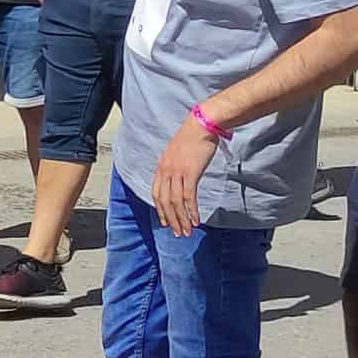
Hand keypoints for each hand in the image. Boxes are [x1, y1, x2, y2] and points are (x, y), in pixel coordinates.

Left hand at [151, 114, 219, 235]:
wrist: (202, 124)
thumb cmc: (193, 137)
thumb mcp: (178, 152)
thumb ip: (176, 165)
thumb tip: (181, 177)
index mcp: (162, 166)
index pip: (156, 193)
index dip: (160, 210)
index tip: (165, 222)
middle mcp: (166, 171)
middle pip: (164, 202)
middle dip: (171, 220)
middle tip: (178, 233)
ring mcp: (177, 172)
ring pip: (176, 203)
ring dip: (182, 220)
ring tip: (187, 232)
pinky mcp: (190, 173)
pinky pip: (188, 197)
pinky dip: (191, 211)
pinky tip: (196, 220)